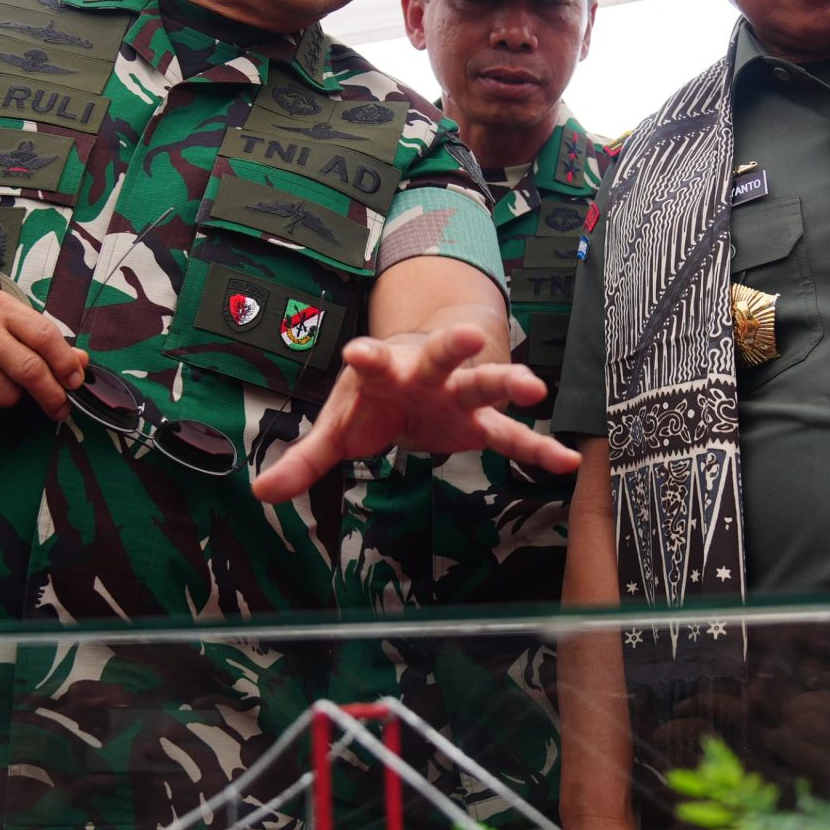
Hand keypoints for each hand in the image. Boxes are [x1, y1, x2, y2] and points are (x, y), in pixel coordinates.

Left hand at [252, 322, 580, 502]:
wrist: (416, 371)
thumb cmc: (374, 397)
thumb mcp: (339, 424)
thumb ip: (306, 458)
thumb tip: (262, 493)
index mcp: (385, 372)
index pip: (373, 361)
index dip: (367, 358)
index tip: (360, 352)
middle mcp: (426, 375)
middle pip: (440, 359)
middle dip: (452, 348)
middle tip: (467, 336)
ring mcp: (458, 396)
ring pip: (483, 385)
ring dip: (505, 382)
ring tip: (532, 388)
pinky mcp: (479, 423)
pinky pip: (511, 438)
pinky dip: (538, 449)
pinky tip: (567, 461)